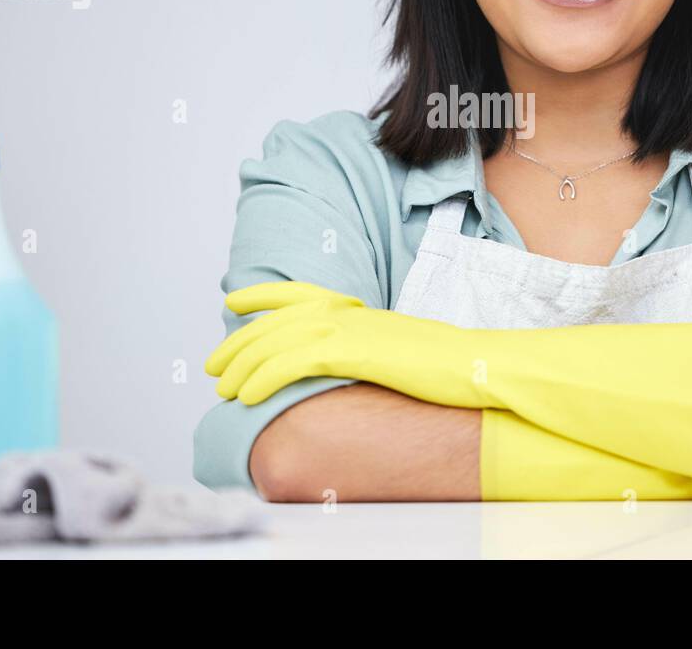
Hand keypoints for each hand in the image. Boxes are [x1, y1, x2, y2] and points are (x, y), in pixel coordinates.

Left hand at [206, 289, 471, 406]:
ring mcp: (351, 330)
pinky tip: (246, 397)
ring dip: (243, 365)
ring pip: (278, 341)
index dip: (264, 296)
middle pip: (279, 321)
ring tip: (223, 389)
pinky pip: (292, 362)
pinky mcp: (353, 352)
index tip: (235, 302)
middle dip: (240, 342)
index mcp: (361, 312)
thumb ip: (371, 350)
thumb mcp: (402, 351)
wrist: (478, 366)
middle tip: (213, 365)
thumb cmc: (449, 368)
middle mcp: (350, 314)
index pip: (302, 294)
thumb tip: (350, 366)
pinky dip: (263, 378)